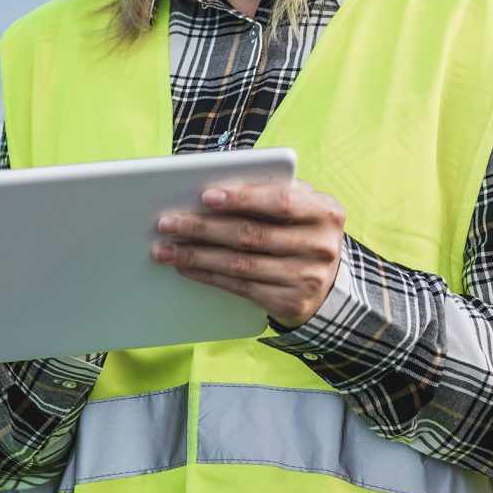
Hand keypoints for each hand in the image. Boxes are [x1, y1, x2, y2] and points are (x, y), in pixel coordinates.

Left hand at [151, 179, 345, 327]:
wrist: (328, 281)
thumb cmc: (301, 229)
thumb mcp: (300, 204)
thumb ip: (269, 191)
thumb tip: (211, 189)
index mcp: (325, 211)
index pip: (280, 202)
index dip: (242, 198)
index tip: (206, 196)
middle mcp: (321, 246)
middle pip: (252, 235)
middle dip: (203, 228)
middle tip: (167, 223)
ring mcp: (308, 278)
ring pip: (240, 265)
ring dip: (197, 256)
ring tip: (165, 249)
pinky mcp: (291, 303)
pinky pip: (240, 288)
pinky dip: (208, 276)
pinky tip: (186, 268)